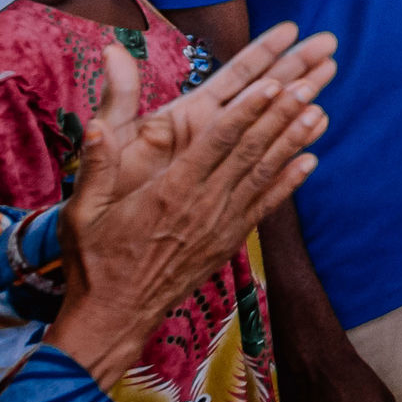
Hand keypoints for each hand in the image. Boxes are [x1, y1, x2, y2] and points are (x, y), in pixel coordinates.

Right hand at [51, 29, 337, 382]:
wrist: (114, 316)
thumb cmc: (93, 259)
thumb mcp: (82, 211)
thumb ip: (96, 165)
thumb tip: (96, 124)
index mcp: (169, 192)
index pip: (215, 144)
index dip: (246, 112)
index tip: (270, 84)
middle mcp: (202, 207)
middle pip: (250, 152)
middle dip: (280, 116)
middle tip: (309, 84)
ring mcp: (220, 226)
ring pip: (263, 175)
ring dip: (292, 142)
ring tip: (319, 111)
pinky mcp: (228, 242)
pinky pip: (264, 206)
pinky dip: (289, 183)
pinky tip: (310, 160)